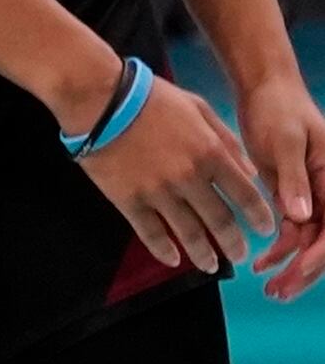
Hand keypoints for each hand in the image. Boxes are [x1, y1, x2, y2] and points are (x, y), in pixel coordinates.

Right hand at [74, 76, 273, 274]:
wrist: (99, 99)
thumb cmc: (150, 97)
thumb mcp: (197, 107)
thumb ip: (226, 139)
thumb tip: (249, 172)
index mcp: (210, 154)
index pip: (246, 196)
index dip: (259, 217)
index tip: (264, 229)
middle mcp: (189, 179)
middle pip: (220, 221)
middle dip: (234, 243)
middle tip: (239, 254)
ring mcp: (158, 193)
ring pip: (188, 234)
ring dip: (204, 254)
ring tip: (211, 265)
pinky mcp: (129, 200)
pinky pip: (150, 233)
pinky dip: (163, 250)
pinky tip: (172, 259)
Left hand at [239, 72, 324, 299]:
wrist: (263, 91)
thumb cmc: (278, 109)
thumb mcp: (284, 141)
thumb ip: (294, 179)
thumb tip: (302, 217)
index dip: (319, 255)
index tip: (298, 270)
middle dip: (305, 271)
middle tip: (279, 292)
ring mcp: (313, 197)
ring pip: (309, 243)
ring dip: (292, 266)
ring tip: (270, 287)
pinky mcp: (293, 196)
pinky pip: (293, 232)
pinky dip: (280, 249)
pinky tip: (261, 263)